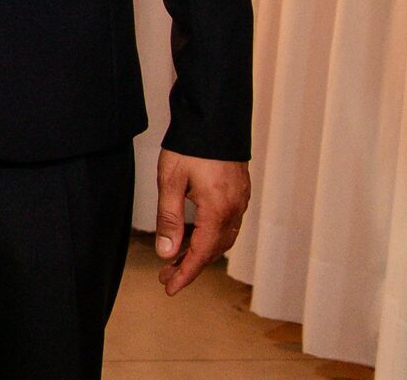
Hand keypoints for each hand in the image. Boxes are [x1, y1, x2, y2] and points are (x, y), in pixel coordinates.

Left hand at [154, 149, 250, 295]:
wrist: (214, 117)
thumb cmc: (190, 146)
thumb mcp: (170, 181)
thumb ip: (169, 219)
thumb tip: (167, 252)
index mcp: (218, 210)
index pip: (201, 253)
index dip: (185, 273)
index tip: (170, 288)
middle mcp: (234, 209)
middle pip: (213, 249)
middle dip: (189, 265)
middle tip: (166, 275)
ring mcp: (239, 201)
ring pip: (222, 238)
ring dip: (199, 251)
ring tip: (175, 258)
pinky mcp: (239, 192)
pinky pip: (227, 224)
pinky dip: (209, 236)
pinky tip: (193, 234)